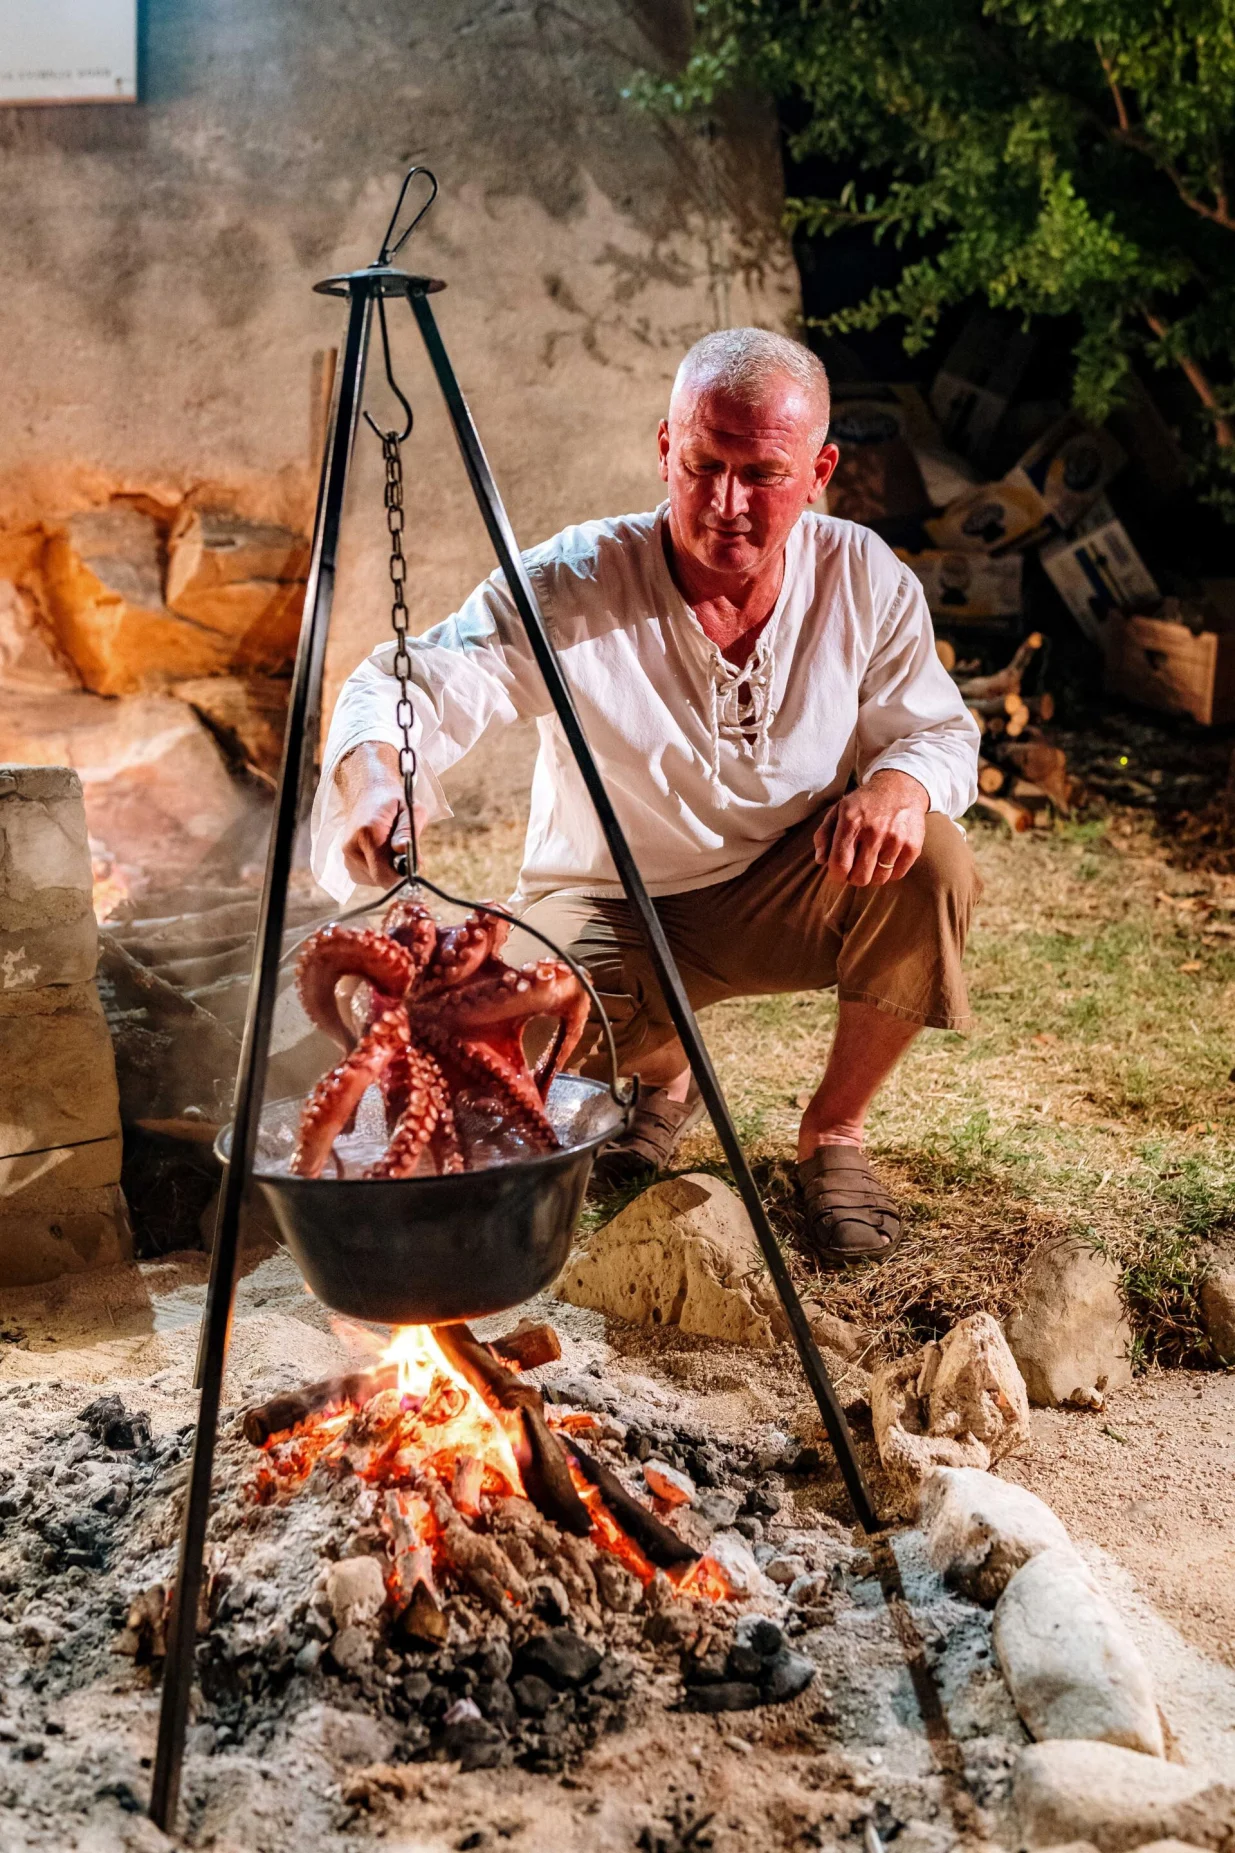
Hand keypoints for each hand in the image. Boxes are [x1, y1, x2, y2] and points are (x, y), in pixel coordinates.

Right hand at [337, 742, 423, 887]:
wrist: (367, 793)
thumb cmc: (393, 802)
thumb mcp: (411, 809)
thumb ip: (410, 834)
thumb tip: (412, 861)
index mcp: (369, 833)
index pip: (384, 874)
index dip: (401, 878)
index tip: (413, 870)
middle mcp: (352, 848)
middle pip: (381, 879)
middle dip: (397, 872)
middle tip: (404, 853)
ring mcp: (347, 857)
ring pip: (375, 880)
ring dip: (388, 871)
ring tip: (389, 848)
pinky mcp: (347, 863)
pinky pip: (369, 878)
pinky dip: (379, 870)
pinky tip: (380, 852)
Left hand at [813, 769, 928, 886]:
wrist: (900, 787)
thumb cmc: (864, 804)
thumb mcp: (838, 811)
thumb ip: (824, 835)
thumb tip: (820, 861)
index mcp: (851, 822)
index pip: (840, 865)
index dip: (836, 875)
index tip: (838, 872)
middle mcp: (874, 831)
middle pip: (860, 878)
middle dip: (854, 877)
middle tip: (855, 867)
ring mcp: (896, 839)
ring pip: (879, 879)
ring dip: (872, 875)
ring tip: (871, 861)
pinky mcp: (913, 846)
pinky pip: (897, 875)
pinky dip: (890, 871)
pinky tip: (886, 857)